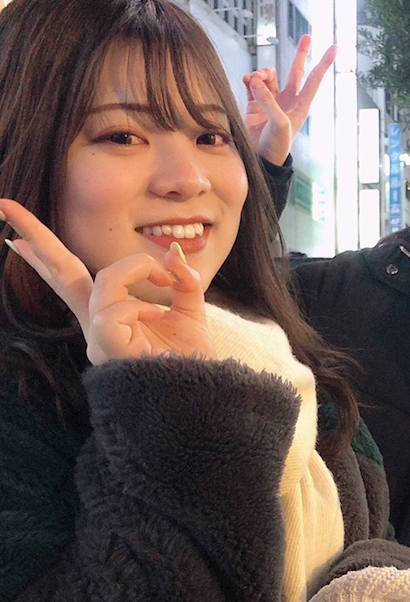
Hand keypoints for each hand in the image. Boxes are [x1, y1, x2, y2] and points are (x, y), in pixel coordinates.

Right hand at [0, 199, 214, 363]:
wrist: (199, 397)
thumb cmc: (192, 364)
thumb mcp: (192, 313)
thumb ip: (182, 281)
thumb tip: (172, 251)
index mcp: (110, 317)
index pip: (73, 280)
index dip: (46, 258)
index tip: (13, 239)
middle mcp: (96, 326)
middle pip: (62, 274)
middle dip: (36, 238)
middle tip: (4, 204)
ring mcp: (97, 337)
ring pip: (105, 281)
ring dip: (138, 269)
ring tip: (166, 284)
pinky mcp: (103, 346)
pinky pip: (116, 309)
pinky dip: (142, 305)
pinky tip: (157, 319)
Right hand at [242, 36, 337, 165]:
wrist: (260, 159)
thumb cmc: (276, 146)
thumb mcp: (278, 124)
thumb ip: (269, 101)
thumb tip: (256, 80)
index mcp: (300, 105)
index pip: (314, 79)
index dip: (323, 63)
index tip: (334, 47)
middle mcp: (287, 100)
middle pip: (296, 71)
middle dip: (301, 54)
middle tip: (307, 36)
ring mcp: (271, 101)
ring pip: (268, 75)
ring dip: (261, 73)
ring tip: (254, 80)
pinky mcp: (255, 104)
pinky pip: (253, 83)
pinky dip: (249, 79)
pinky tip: (246, 81)